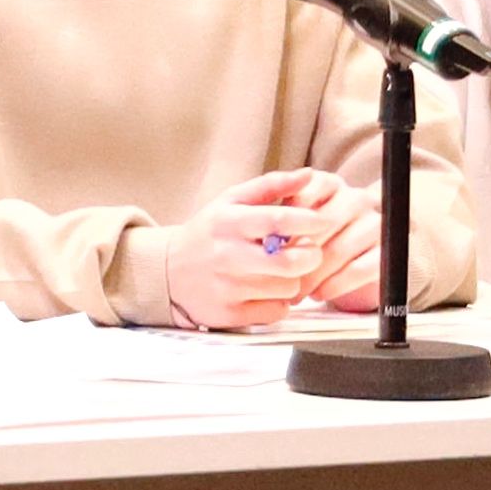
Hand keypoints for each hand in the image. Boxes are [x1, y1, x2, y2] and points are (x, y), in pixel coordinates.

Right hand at [153, 173, 359, 332]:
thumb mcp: (231, 201)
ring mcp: (226, 288)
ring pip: (287, 289)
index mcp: (228, 222)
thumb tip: (310, 174)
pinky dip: (279, 303)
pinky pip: (276, 312)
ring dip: (292, 280)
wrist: (167, 272)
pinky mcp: (228, 315)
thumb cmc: (209, 233)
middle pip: (289, 262)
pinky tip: (266, 291)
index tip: (323, 221)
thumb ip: (272, 186)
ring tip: (280, 272)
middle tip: (308, 252)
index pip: (278, 220)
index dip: (309, 221)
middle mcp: (226, 256)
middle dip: (309, 257)